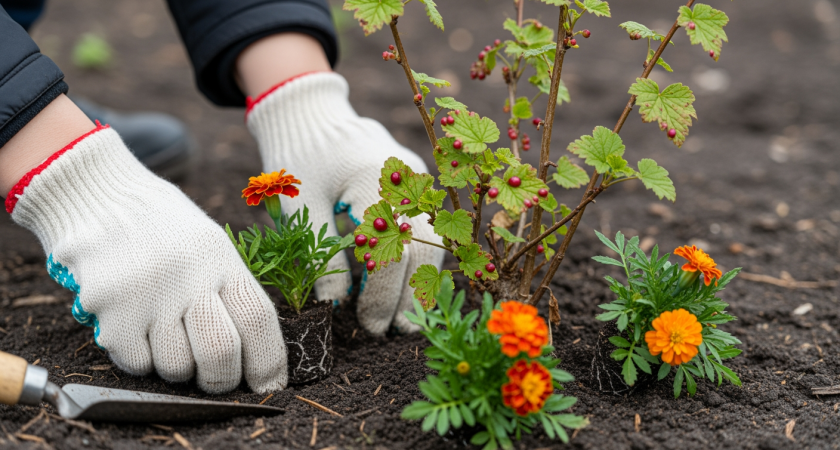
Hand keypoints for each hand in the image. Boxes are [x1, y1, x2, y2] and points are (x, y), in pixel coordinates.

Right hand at [8, 127, 285, 393]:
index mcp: (223, 260)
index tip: (266, 386)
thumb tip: (255, 359)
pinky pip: (136, 363)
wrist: (99, 197)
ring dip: (175, 367)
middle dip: (221, 380)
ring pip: (176, 367)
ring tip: (165, 335)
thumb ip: (232, 293)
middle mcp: (191, 275)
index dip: (268, 362)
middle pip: (220, 353)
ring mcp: (150, 292)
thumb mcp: (211, 246)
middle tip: (213, 378)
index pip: (259, 320)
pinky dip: (139, 358)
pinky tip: (135, 327)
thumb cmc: (163, 230)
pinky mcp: (111, 308)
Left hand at [246, 72, 444, 334]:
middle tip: (391, 332)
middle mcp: (409, 181)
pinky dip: (417, 262)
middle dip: (409, 297)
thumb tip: (336, 308)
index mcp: (377, 181)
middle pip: (423, 250)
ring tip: (406, 320)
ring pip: (432, 242)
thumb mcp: (301, 207)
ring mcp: (418, 182)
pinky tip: (404, 289)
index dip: (382, 295)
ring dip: (420, 284)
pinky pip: (426, 230)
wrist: (312, 115)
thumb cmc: (300, 158)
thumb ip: (322, 257)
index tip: (366, 326)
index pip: (391, 251)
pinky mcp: (417, 187)